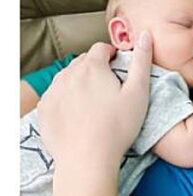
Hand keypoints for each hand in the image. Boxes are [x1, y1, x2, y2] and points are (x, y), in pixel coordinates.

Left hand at [37, 32, 153, 166]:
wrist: (87, 158)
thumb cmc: (117, 127)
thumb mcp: (139, 93)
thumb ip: (142, 61)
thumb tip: (145, 36)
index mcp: (92, 67)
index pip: (101, 48)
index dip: (113, 55)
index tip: (119, 67)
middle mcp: (68, 74)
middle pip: (83, 62)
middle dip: (96, 68)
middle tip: (110, 87)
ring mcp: (53, 91)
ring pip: (68, 77)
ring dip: (80, 82)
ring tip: (94, 102)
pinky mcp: (44, 109)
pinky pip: (56, 95)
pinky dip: (66, 98)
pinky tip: (79, 114)